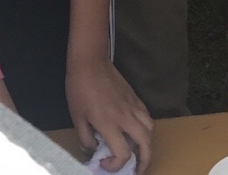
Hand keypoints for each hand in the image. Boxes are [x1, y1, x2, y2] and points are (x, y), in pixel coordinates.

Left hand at [67, 56, 153, 173]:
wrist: (90, 62)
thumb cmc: (79, 89)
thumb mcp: (76, 117)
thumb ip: (86, 137)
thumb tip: (93, 149)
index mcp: (109, 124)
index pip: (123, 153)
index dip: (115, 165)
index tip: (104, 163)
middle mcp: (126, 117)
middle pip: (146, 143)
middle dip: (145, 160)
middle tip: (138, 169)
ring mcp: (133, 106)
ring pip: (151, 128)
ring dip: (148, 143)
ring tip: (141, 150)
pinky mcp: (135, 97)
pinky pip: (147, 116)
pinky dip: (146, 127)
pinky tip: (136, 129)